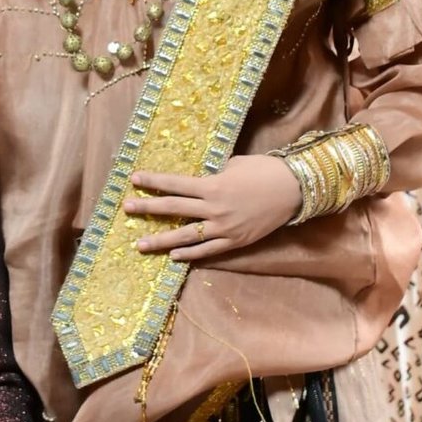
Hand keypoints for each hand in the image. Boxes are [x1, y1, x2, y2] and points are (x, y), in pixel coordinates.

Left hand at [124, 155, 300, 262]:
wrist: (294, 189)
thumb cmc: (265, 170)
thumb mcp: (235, 164)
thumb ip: (215, 174)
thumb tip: (203, 182)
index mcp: (212, 185)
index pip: (175, 184)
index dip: (154, 181)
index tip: (134, 179)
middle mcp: (214, 208)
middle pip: (174, 209)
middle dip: (148, 208)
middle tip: (127, 209)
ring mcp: (224, 227)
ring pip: (186, 236)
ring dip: (161, 240)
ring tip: (140, 244)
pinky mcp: (235, 241)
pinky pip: (208, 250)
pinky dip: (190, 254)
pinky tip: (174, 256)